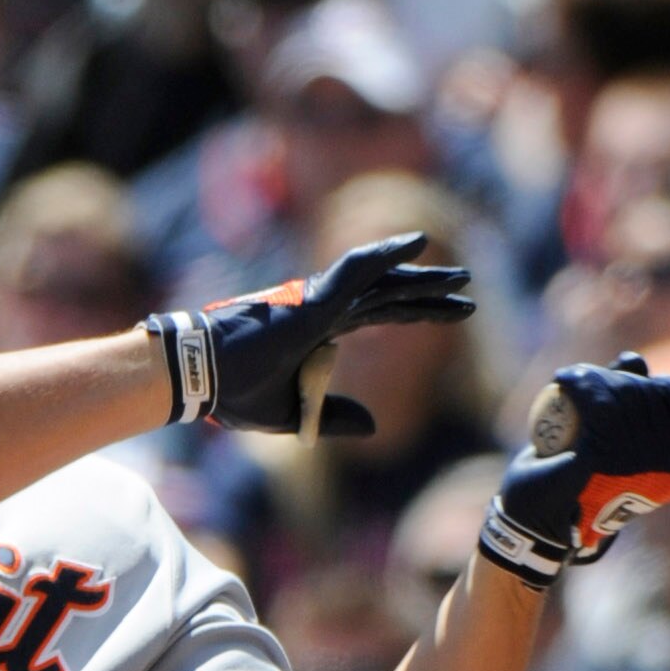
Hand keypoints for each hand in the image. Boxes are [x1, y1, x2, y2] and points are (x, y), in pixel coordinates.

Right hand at [146, 232, 473, 436]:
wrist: (202, 378)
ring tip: (461, 276)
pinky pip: (356, 269)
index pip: (381, 314)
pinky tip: (418, 244)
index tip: (456, 314)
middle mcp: (325, 308)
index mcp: (322, 330)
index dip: (419, 313)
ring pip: (381, 280)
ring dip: (422, 276)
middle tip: (467, 287)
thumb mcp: (294, 415)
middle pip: (390, 294)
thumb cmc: (235, 393)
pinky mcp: (312, 300)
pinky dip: (387, 254)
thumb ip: (335, 417)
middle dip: (430, 292)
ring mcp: (320, 300)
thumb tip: (375, 426)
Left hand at [477, 354, 669, 590]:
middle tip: (584, 382)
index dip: (663, 384)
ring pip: (624, 394)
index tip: (631, 383)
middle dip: (618, 378)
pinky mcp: (601, 459)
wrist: (533, 520)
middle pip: (650, 394)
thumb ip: (627, 398)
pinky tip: (563, 380)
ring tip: (571, 380)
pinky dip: (580, 384)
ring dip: (594, 377)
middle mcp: (668, 467)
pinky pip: (598, 404)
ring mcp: (635, 464)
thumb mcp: (609, 435)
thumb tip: (635, 361)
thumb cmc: (575, 479)